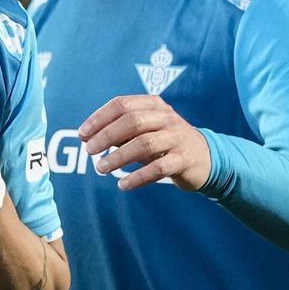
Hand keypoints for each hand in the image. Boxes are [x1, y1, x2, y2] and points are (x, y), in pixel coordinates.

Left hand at [79, 95, 211, 191]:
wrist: (205, 158)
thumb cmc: (165, 142)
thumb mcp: (144, 131)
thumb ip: (120, 131)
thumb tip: (88, 136)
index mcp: (153, 105)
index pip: (121, 104)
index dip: (99, 118)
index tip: (83, 134)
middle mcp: (167, 117)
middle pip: (132, 121)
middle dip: (106, 135)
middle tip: (89, 151)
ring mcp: (178, 137)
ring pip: (145, 143)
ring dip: (119, 157)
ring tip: (100, 168)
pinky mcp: (185, 159)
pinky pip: (159, 168)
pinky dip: (138, 177)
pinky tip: (123, 185)